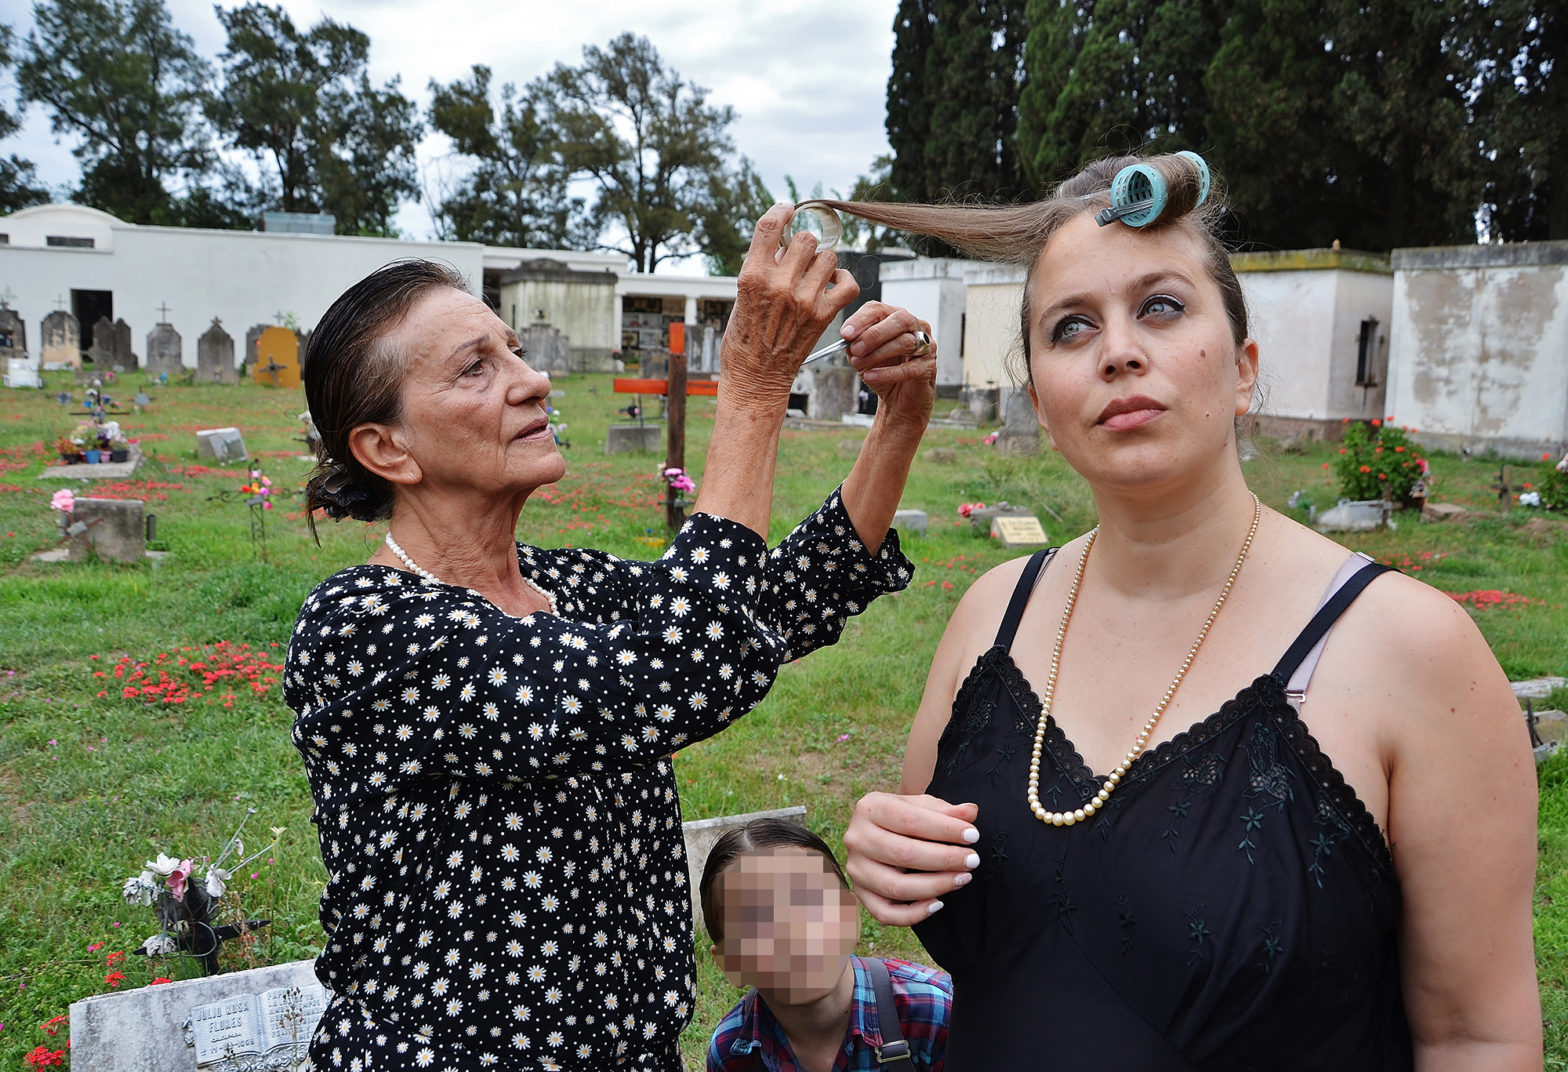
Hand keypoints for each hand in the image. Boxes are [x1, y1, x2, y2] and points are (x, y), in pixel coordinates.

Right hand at [722, 203, 859, 401]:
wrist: (755, 378)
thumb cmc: (744, 339)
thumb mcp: (741, 297)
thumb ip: (762, 270)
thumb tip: (785, 247)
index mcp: (753, 276)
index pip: (770, 226)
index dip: (782, 211)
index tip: (787, 210)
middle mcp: (780, 284)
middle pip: (806, 240)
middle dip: (803, 245)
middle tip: (797, 259)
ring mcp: (804, 300)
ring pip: (828, 257)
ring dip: (822, 262)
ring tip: (813, 275)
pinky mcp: (823, 316)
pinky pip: (848, 283)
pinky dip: (843, 279)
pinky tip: (832, 283)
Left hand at [838, 303, 935, 431]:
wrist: (897, 400)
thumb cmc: (882, 372)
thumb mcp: (862, 356)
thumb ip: (855, 345)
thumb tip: (848, 338)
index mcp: (896, 318)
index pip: (879, 309)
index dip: (861, 319)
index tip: (845, 333)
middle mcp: (915, 327)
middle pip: (899, 320)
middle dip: (874, 334)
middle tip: (856, 348)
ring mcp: (926, 346)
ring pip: (905, 342)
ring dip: (878, 354)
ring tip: (859, 365)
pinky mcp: (929, 367)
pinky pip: (909, 367)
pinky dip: (886, 373)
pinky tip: (870, 376)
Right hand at [843, 791, 979, 925]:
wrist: (880, 831)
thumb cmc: (906, 817)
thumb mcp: (922, 806)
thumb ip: (946, 810)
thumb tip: (971, 811)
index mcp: (870, 808)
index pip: (910, 820)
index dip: (944, 829)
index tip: (973, 836)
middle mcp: (856, 838)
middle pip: (904, 854)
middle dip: (945, 858)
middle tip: (973, 860)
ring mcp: (856, 869)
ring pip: (896, 887)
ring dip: (935, 886)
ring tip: (962, 878)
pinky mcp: (860, 894)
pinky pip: (885, 914)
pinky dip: (914, 914)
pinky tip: (938, 904)